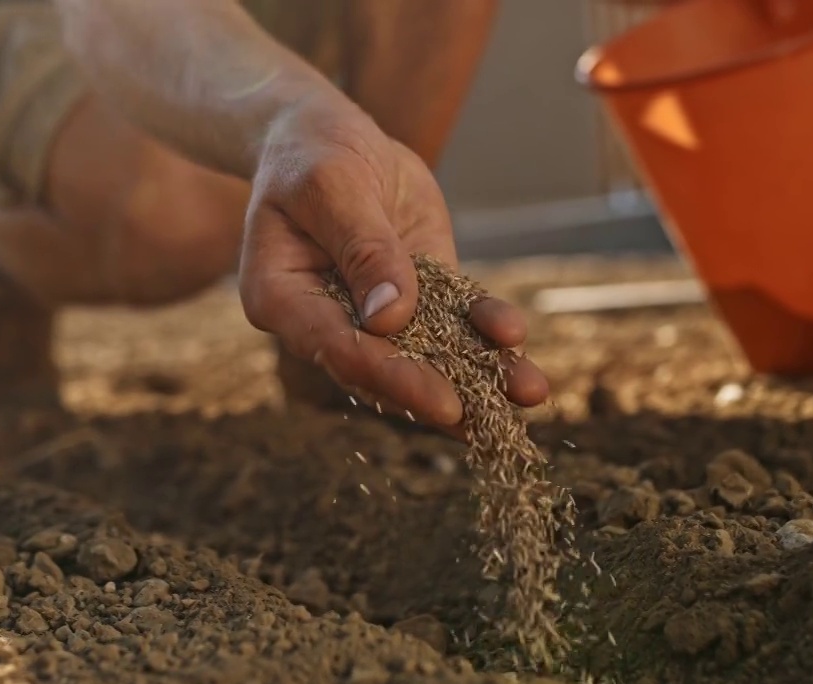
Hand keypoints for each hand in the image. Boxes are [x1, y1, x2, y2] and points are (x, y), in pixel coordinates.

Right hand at [238, 99, 548, 432]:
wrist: (327, 134)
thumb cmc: (311, 154)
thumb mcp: (331, 187)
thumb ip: (361, 248)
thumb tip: (391, 316)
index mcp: (283, 300)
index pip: (340, 351)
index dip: (392, 377)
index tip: (441, 401)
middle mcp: (328, 318)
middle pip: (386, 367)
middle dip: (443, 394)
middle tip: (489, 422)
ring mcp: (376, 309)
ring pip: (428, 350)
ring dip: (480, 375)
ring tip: (529, 393)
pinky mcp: (417, 289)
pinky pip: (453, 316)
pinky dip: (487, 330)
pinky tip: (518, 341)